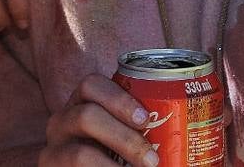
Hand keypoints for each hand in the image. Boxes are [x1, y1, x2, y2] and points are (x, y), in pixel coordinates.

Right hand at [39, 74, 157, 166]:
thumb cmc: (111, 153)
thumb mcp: (119, 135)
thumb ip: (140, 128)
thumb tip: (190, 129)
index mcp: (80, 103)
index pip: (91, 85)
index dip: (118, 99)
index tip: (146, 119)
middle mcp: (61, 122)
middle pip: (87, 116)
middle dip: (124, 138)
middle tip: (152, 160)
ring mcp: (53, 149)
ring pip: (80, 154)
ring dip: (114, 166)